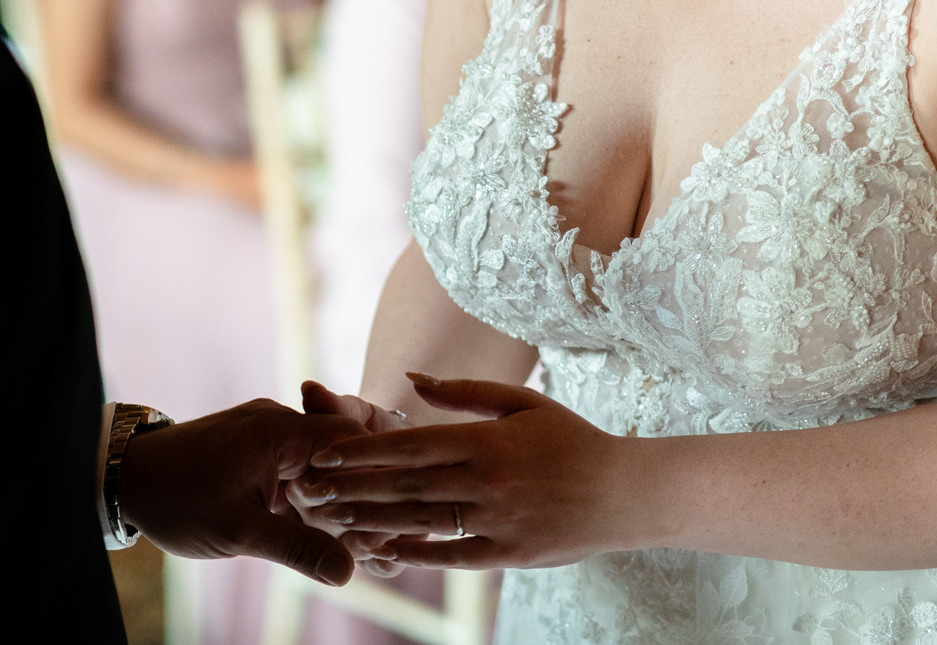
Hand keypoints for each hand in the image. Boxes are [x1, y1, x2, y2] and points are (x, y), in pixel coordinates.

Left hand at [118, 398, 365, 585]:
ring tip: (356, 538)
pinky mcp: (255, 449)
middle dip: (358, 492)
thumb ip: (297, 547)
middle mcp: (278, 422)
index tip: (389, 518)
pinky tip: (322, 528)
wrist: (125, 479)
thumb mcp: (239, 530)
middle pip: (340, 452)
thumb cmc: (176, 499)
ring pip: (320, 462)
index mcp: (279, 430)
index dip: (374, 478)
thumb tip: (348, 571)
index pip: (352, 441)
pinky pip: (297, 466)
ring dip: (335, 496)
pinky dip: (311, 494)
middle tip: (377, 536)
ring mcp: (266, 433)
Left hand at [287, 373, 638, 570]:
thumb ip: (464, 393)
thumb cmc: (572, 441)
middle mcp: (487, 482)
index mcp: (486, 441)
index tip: (322, 453)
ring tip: (331, 521)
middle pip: (405, 485)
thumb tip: (412, 379)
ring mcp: (498, 521)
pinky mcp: (510, 555)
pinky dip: (416, 552)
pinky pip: (452, 556)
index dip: (361, 451)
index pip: (410, 445)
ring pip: (422, 522)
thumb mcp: (523, 403)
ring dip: (371, 521)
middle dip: (352, 488)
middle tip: (309, 491)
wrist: (628, 493)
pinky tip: (382, 549)